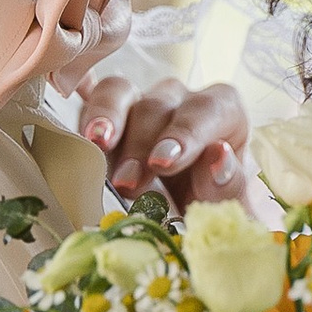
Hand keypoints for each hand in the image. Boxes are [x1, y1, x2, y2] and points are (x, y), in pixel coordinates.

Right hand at [77, 71, 254, 208]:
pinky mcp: (109, 115)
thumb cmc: (213, 204)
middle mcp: (181, 100)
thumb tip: (219, 156)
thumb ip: (228, 183)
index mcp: (222, 112)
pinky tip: (80, 139)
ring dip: (106, 120)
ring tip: (96, 145)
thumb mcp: (230, 204)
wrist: (189, 218)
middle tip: (127, 182)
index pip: (208, 109)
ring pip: (120, 93)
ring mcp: (141, 102)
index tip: (164, 164)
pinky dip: (85, 117)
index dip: (185, 133)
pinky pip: (93, 102)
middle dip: (140, 144)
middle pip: (157, 105)